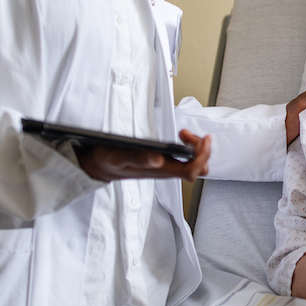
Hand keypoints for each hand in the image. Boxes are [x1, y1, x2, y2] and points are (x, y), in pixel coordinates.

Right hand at [78, 130, 210, 182]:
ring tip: (184, 134)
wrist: (102, 166)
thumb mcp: (119, 158)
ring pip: (194, 164)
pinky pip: (186, 159)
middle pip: (198, 168)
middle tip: (189, 135)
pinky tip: (180, 136)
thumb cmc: (110, 162)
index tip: (202, 139)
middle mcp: (167, 171)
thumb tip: (157, 160)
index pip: (191, 171)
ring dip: (196, 147)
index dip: (201, 156)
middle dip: (202, 150)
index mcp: (160, 171)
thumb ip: (138, 159)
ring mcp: (167, 167)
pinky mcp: (164, 162)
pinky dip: (189, 146)